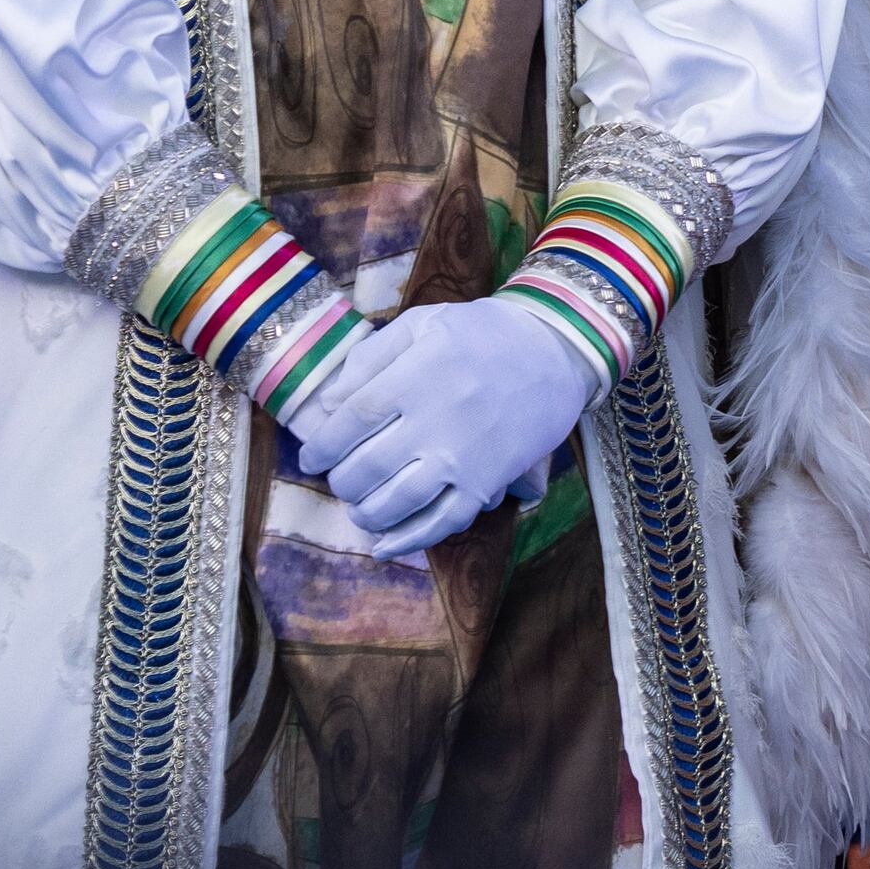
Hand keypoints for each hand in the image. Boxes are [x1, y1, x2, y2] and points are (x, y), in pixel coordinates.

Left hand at [283, 297, 604, 559]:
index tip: (312, 458)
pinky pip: (443, 521)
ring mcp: (464, 455)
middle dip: (342, 481)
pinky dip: (408, 540)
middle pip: (366, 466)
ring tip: (361, 507)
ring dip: (365, 513)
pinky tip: (384, 545)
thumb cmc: (483, 333)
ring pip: (396, 501)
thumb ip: (370, 356)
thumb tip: (328, 406)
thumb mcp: (425, 323)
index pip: (351, 419)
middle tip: (341, 478)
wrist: (557, 349)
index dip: (322, 445)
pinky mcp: (488, 480)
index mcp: (418, 373)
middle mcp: (438, 418)